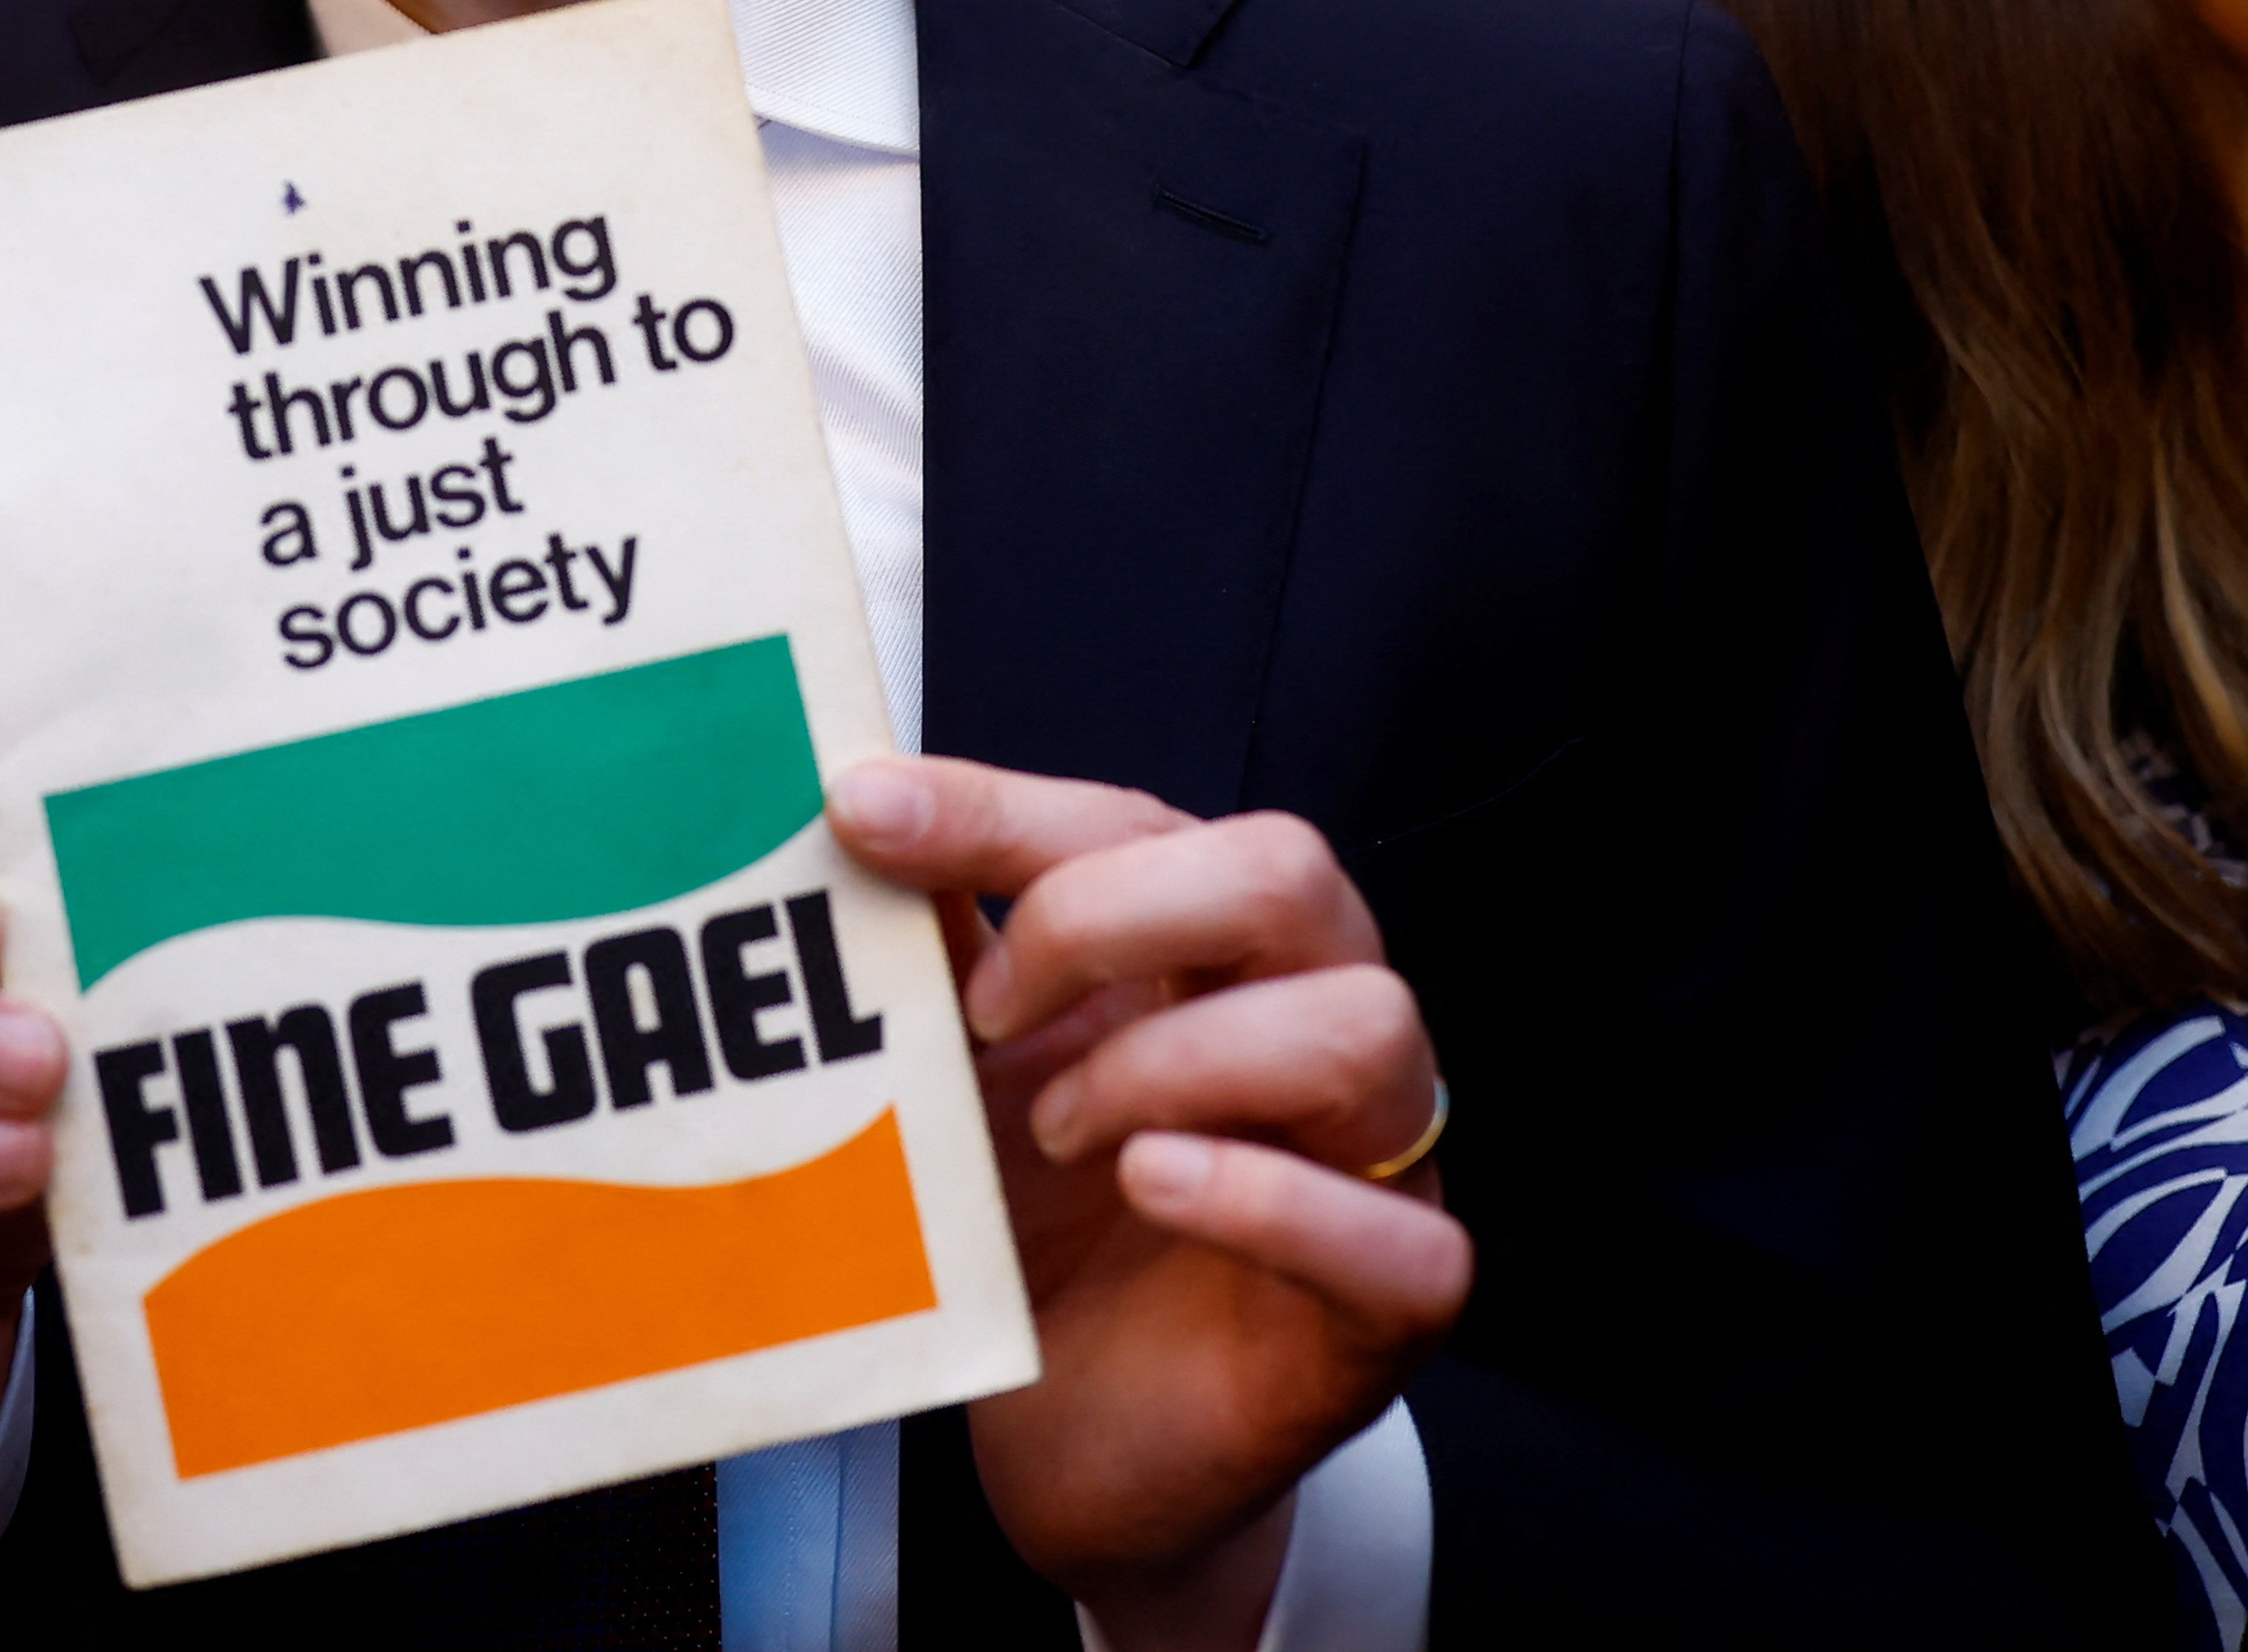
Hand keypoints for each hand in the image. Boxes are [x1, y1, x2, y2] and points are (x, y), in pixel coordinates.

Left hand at [827, 757, 1469, 1651]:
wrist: (1075, 1436)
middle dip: (1109, 914)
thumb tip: (847, 815)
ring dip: (1179, 1061)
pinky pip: (1400, 1236)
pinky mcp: (1391, 1301)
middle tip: (992, 1011)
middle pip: (1286, 873)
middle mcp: (1309, 1021)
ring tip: (1062, 1132)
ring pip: (1363, 1026)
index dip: (999, 810)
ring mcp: (1370, 1161)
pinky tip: (1154, 1187)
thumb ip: (933, 950)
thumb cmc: (1046, 1231)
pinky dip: (1270, 1202)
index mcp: (1212, 948)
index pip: (1136, 821)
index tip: (861, 816)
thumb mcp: (967, 1075)